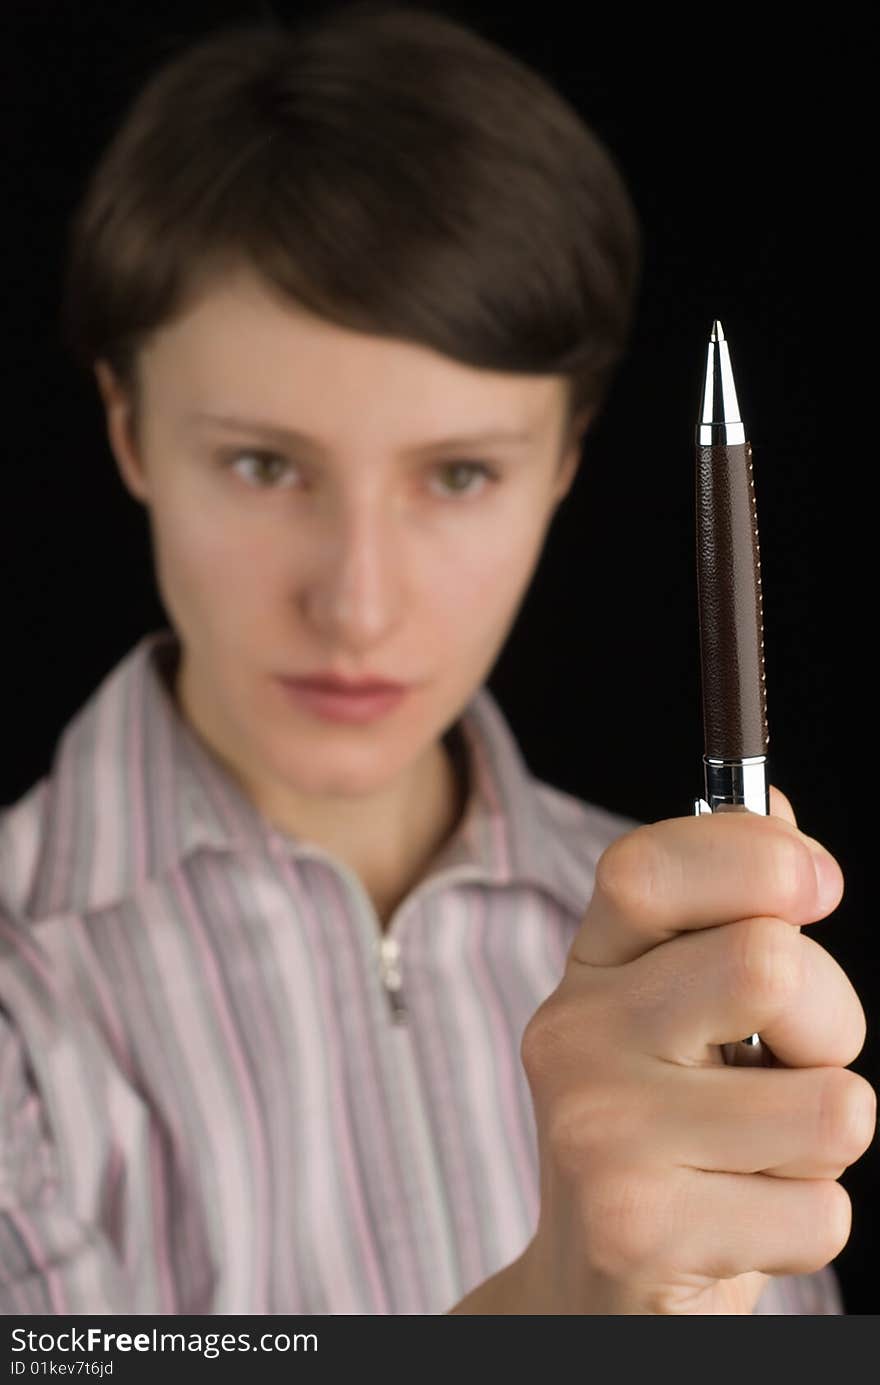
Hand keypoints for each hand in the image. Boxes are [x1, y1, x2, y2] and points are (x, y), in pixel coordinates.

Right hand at [516, 786, 874, 1313]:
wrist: (595, 1286)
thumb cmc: (666, 1129)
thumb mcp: (680, 1010)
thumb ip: (726, 912)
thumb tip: (780, 811)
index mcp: (591, 965)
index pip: (649, 865)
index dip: (753, 855)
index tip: (819, 885)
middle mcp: (573, 1033)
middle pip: (769, 966)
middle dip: (833, 1021)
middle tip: (796, 1063)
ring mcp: (596, 1132)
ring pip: (829, 1105)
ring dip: (826, 1139)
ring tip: (757, 1152)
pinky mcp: (636, 1229)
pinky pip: (820, 1212)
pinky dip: (806, 1223)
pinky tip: (736, 1221)